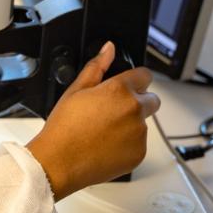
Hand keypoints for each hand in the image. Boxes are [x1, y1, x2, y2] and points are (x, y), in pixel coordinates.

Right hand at [27, 41, 159, 200]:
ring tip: (104, 130)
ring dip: (131, 123)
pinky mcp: (139, 153)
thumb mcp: (75, 90)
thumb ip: (96, 67)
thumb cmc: (64, 128)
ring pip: (144, 123)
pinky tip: (106, 144)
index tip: (127, 85)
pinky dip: (128, 143)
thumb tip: (108, 49)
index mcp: (120, 91)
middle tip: (113, 110)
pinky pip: (139, 143)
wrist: (60, 162)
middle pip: (152, 99)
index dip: (135, 79)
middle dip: (139, 101)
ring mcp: (139, 134)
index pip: (145, 75)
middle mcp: (135, 111)